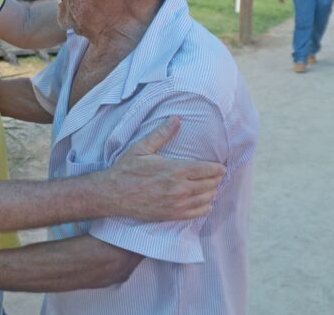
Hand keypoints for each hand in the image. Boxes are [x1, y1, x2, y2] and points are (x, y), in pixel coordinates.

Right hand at [103, 117, 224, 221]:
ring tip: (211, 186)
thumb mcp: (142, 148)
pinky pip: (197, 213)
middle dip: (216, 179)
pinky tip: (204, 202)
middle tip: (216, 175)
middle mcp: (180, 188)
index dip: (217, 168)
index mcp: (175, 170)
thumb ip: (162, 134)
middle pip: (210, 184)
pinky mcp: (172, 215)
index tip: (221, 166)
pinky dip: (205, 207)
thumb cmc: (126, 169)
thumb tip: (176, 118)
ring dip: (212, 192)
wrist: (113, 194)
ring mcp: (177, 204)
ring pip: (206, 199)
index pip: (207, 170)